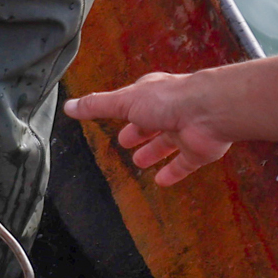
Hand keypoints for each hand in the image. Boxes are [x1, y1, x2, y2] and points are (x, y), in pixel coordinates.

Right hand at [63, 72, 233, 184]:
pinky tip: (162, 182)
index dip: (123, 111)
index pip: (133, 104)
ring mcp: (184, 131)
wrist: (208, 111)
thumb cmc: (167, 100)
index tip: (113, 119)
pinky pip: (183, 164)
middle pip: (150, 124)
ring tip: (140, 162)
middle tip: (126, 143)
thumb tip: (69, 106)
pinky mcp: (197, 151)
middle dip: (139, 132)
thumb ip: (97, 106)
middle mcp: (168, 111)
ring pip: (166, 144)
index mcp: (151, 96)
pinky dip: (173, 172)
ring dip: (153, 152)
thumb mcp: (124, 101)